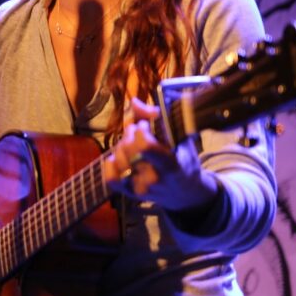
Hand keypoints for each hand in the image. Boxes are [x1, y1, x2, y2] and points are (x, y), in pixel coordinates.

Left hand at [102, 97, 218, 211]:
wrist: (185, 192)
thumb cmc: (182, 159)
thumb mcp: (178, 137)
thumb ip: (155, 118)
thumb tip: (134, 102)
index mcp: (170, 163)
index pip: (144, 146)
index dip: (140, 130)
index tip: (146, 126)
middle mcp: (155, 178)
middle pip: (128, 148)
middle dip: (130, 133)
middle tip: (138, 131)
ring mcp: (142, 187)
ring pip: (118, 159)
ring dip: (121, 146)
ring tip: (132, 144)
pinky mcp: (130, 193)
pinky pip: (111, 178)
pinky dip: (110, 164)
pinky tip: (118, 157)